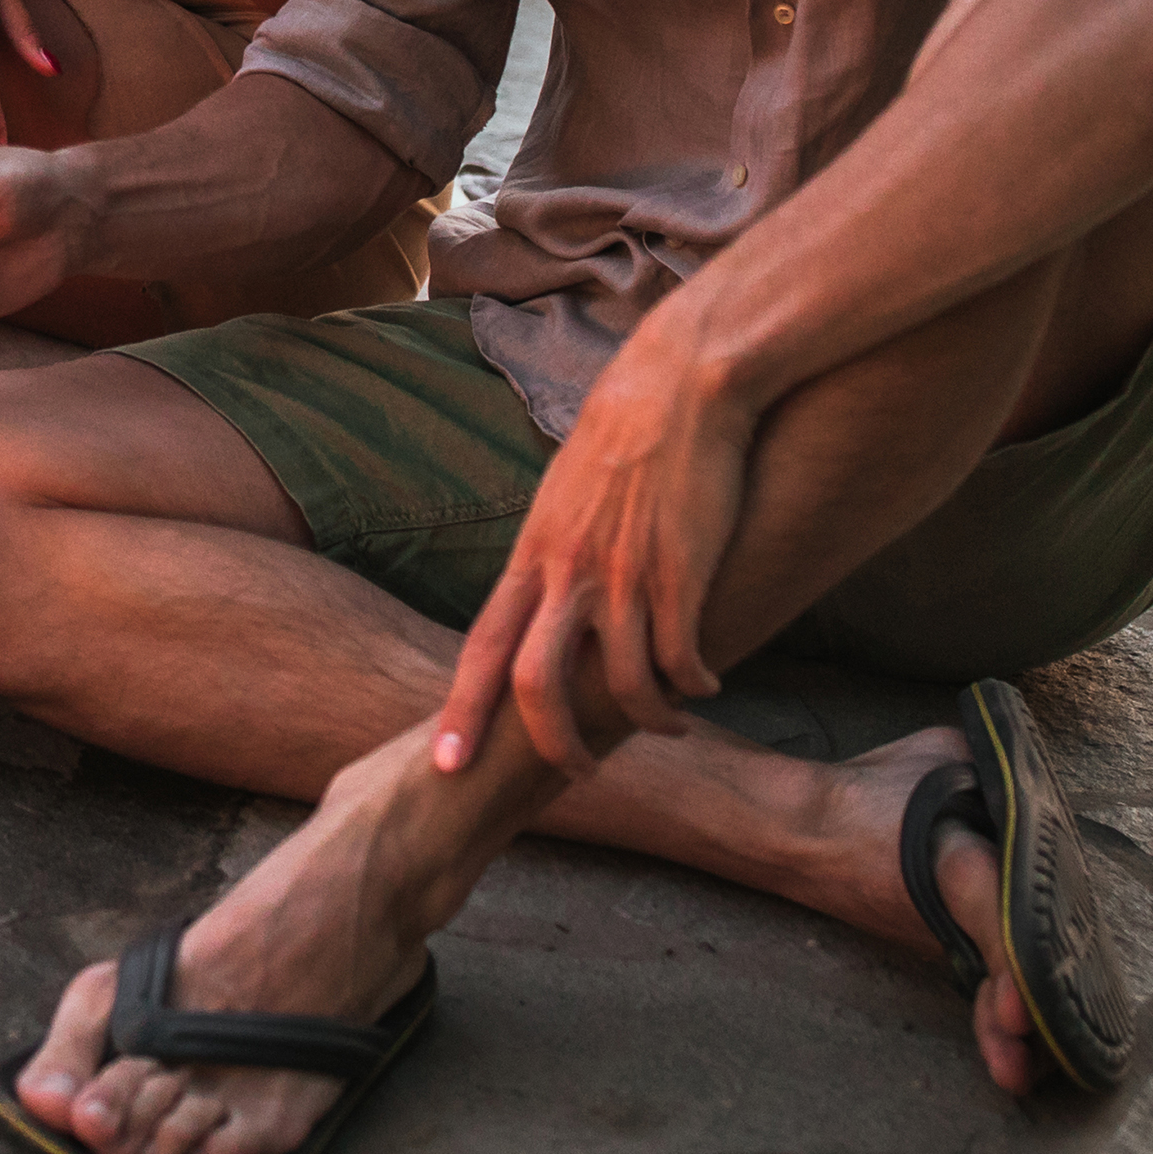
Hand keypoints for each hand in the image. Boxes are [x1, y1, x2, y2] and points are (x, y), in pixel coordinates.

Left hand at [430, 336, 758, 776]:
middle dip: (555, 745)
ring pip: (625, 685)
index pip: (481, 646)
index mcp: (532, 554)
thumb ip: (553, 552)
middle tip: (579, 772)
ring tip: (672, 723)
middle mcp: (568, 570)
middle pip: (536, 684)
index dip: (462, 711)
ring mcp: (625, 574)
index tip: (447, 765)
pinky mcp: (682, 572)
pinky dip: (695, 685)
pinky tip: (705, 684)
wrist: (681, 381)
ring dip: (651, 720)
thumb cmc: (625, 431)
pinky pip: (682, 659)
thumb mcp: (564, 494)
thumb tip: (548, 596)